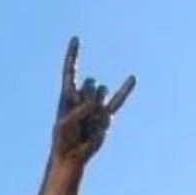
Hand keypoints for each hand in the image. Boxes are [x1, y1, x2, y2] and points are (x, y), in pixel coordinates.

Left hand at [53, 37, 134, 165]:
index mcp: (67, 95)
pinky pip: (117, 101)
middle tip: (79, 118)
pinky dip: (125, 90)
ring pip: (102, 94)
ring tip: (88, 124)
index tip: (76, 39)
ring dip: (96, 108)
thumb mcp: (66, 123)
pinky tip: (132, 77)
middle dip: (87, 98)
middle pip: (91, 84)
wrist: (72, 155)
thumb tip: (98, 104)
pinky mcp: (104, 115)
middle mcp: (81, 96)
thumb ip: (81, 111)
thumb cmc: (63, 139)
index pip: (70, 70)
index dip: (73, 55)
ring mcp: (94, 105)